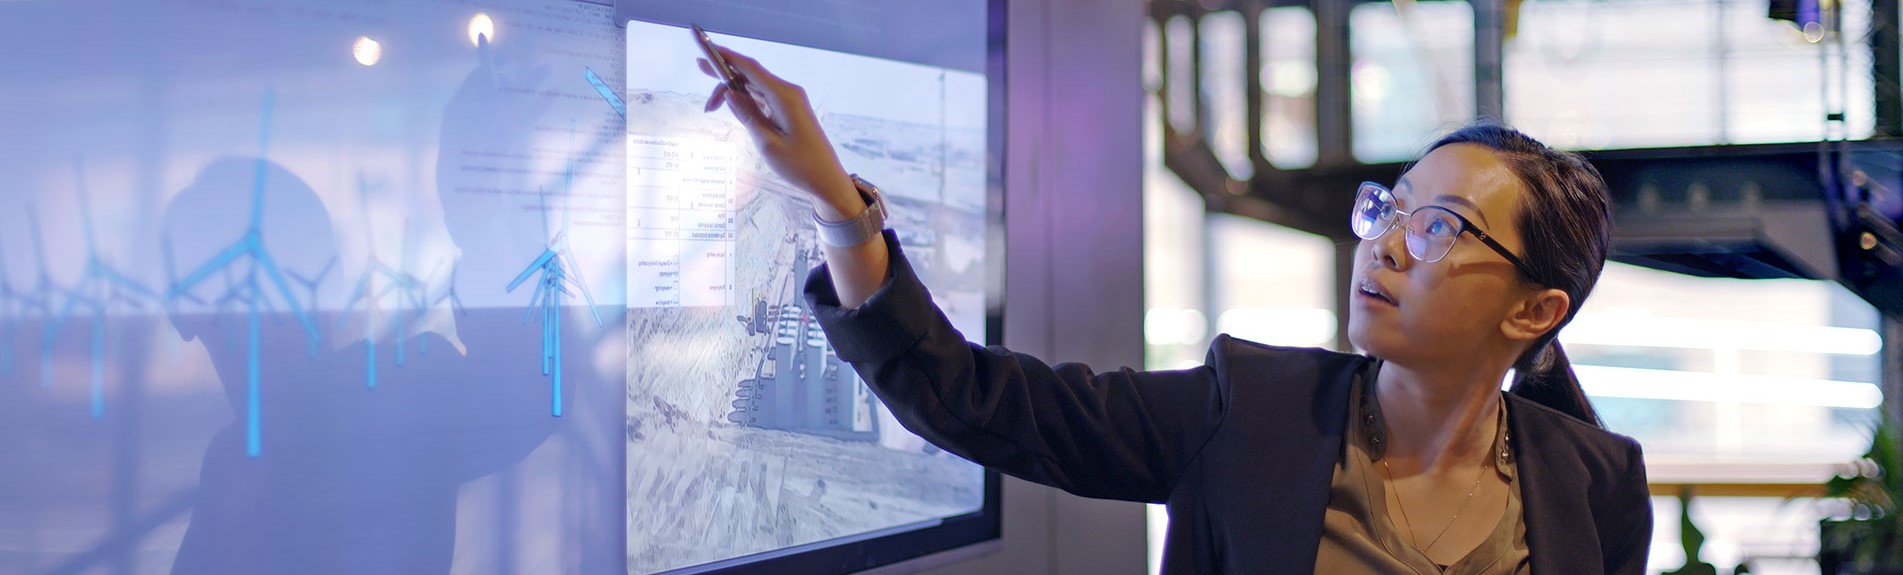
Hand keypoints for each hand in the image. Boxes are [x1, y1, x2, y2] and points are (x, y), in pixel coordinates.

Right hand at [700, 47, 861, 218]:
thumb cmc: (800, 165)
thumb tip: (730, 93)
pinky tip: (731, 107)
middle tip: (699, 66)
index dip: (726, 57)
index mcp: (784, 96)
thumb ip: (747, 115)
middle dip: (725, 73)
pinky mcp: (789, 110)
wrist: (827, 179)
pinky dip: (746, 100)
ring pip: (755, 87)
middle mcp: (788, 92)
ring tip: (710, 106)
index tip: (706, 49)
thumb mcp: (767, 143)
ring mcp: (790, 101)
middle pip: (751, 75)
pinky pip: (763, 98)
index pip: (750, 68)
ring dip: (733, 92)